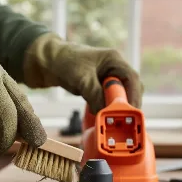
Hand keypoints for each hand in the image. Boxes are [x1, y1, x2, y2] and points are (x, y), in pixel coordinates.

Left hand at [23, 33, 142, 113]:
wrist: (47, 62)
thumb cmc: (64, 63)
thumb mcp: (81, 79)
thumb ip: (95, 95)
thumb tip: (105, 114)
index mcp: (113, 60)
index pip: (131, 78)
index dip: (133, 96)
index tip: (131, 112)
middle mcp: (113, 68)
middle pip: (129, 88)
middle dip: (127, 104)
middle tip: (125, 120)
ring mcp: (106, 78)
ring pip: (119, 96)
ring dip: (117, 108)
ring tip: (114, 121)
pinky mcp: (98, 87)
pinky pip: (108, 100)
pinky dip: (107, 109)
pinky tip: (104, 117)